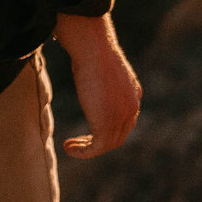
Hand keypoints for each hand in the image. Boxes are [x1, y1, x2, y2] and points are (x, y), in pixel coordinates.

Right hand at [53, 13, 140, 158]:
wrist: (94, 50)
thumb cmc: (92, 50)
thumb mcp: (101, 66)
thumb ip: (99, 77)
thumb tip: (84, 67)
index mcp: (133, 93)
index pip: (126, 120)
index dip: (109, 129)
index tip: (89, 132)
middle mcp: (132, 106)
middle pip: (119, 135)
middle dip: (99, 142)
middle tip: (78, 143)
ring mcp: (122, 117)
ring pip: (109, 143)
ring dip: (88, 148)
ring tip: (70, 146)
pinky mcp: (107, 124)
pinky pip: (97, 148)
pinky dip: (83, 151)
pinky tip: (68, 146)